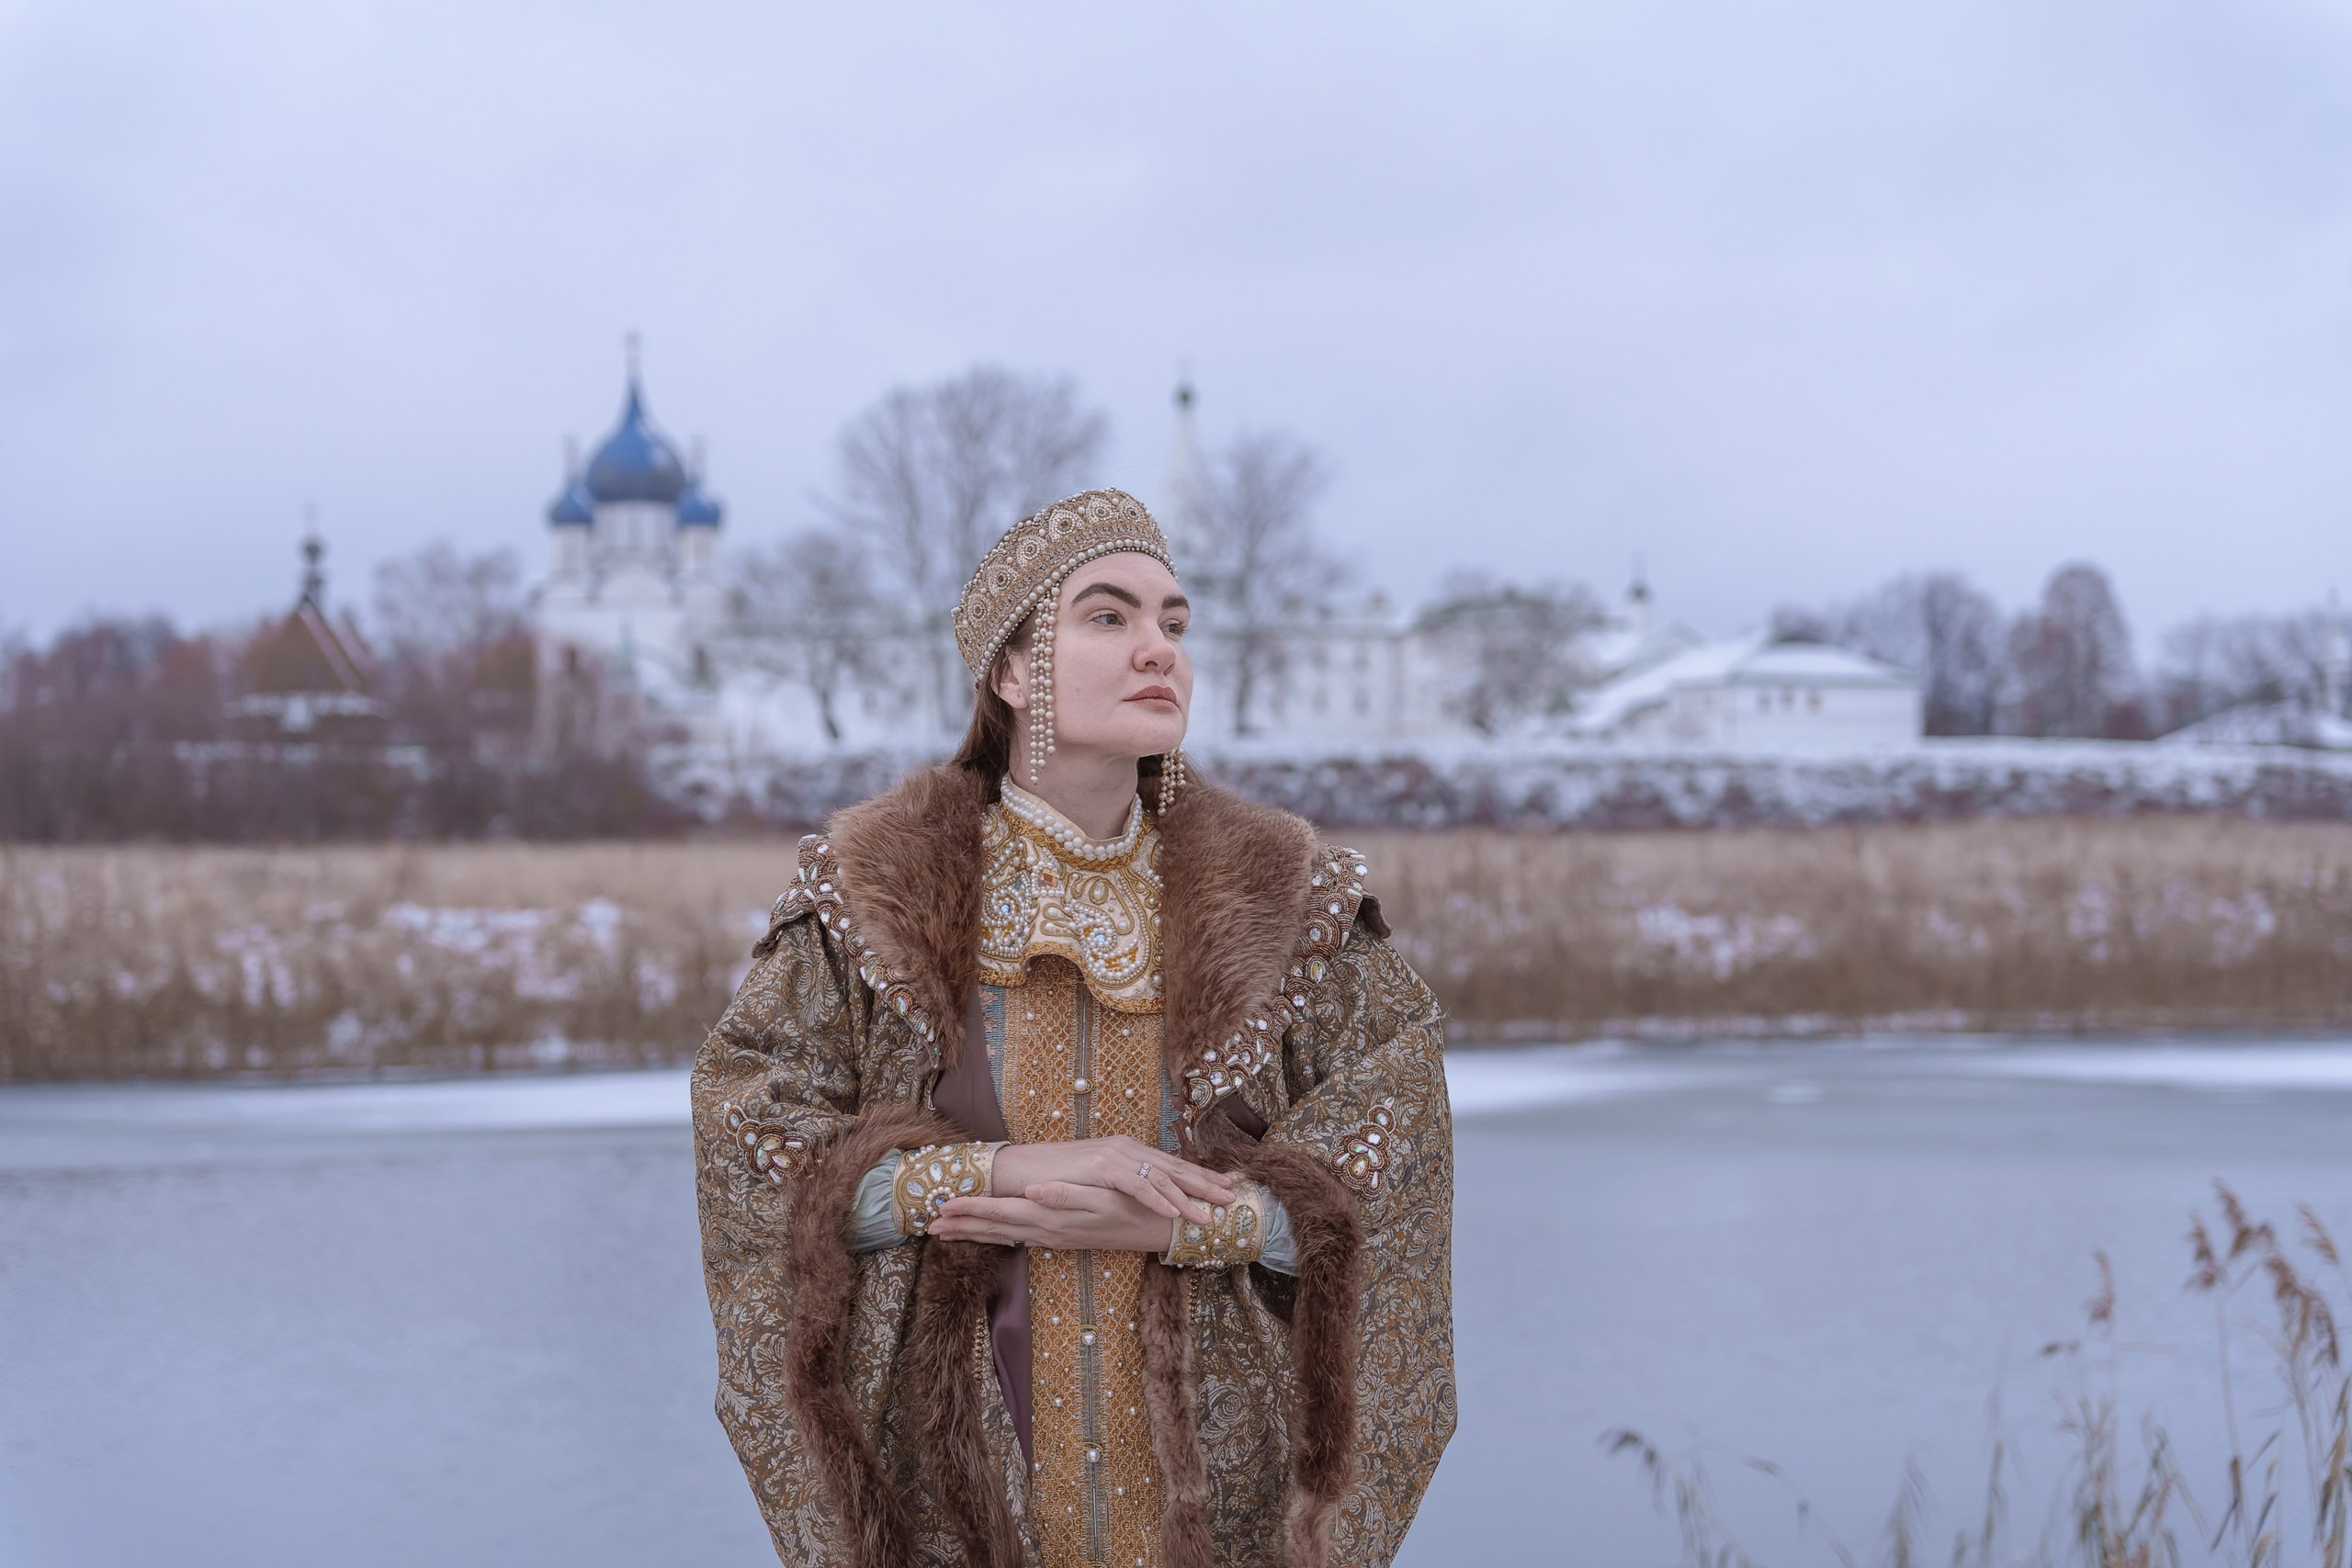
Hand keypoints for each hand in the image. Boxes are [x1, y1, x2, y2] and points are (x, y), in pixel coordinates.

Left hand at [928, 1181, 1177, 1252]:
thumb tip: (1033, 1190)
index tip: (940, 1209)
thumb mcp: (1102, 1198)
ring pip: (1005, 1236)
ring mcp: (1054, 1238)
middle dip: (962, 1227)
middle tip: (929, 1225)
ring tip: (949, 1232)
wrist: (1160, 1231)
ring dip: (976, 1233)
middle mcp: (1047, 1231)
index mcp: (1051, 1217)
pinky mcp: (1063, 1238)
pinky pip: (1020, 1238)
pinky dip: (999, 1235)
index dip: (970, 1210)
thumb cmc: (1135, 1210)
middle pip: (996, 1229)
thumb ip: (1066, 1194)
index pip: (1001, 1213)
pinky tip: (994, 1233)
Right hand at [988, 1136, 1233, 1224]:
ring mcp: (1114, 1155)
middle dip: (1205, 1184)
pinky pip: (1136, 1185)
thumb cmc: (1057, 1179)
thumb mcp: (1098, 1182)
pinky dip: (1157, 1199)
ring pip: (1160, 1177)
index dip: (1200, 1177)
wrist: (1022, 1171)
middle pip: (1173, 1167)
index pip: (1171, 1164)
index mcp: (1128, 1151)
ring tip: (1208, 1216)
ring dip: (1187, 1198)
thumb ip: (1123, 1185)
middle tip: (1231, 1199)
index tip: (1225, 1188)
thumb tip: (1149, 1197)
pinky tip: (1173, 1213)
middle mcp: (1125, 1148)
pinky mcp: (1101, 1167)